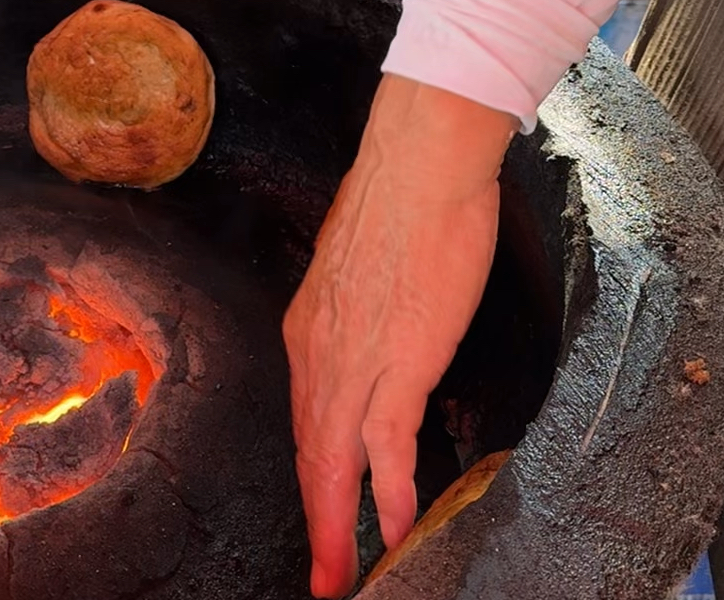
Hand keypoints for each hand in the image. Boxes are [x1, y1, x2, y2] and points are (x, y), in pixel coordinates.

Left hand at [282, 74, 516, 598]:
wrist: (417, 166)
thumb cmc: (395, 206)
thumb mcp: (360, 271)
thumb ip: (358, 314)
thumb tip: (374, 333)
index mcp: (309, 332)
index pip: (306, 422)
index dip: (312, 475)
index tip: (316, 511)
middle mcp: (319, 355)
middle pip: (312, 457)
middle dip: (315, 523)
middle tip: (322, 575)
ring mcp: (356, 361)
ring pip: (337, 463)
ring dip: (340, 527)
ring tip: (342, 575)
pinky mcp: (400, 361)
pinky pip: (387, 445)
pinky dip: (388, 492)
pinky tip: (392, 528)